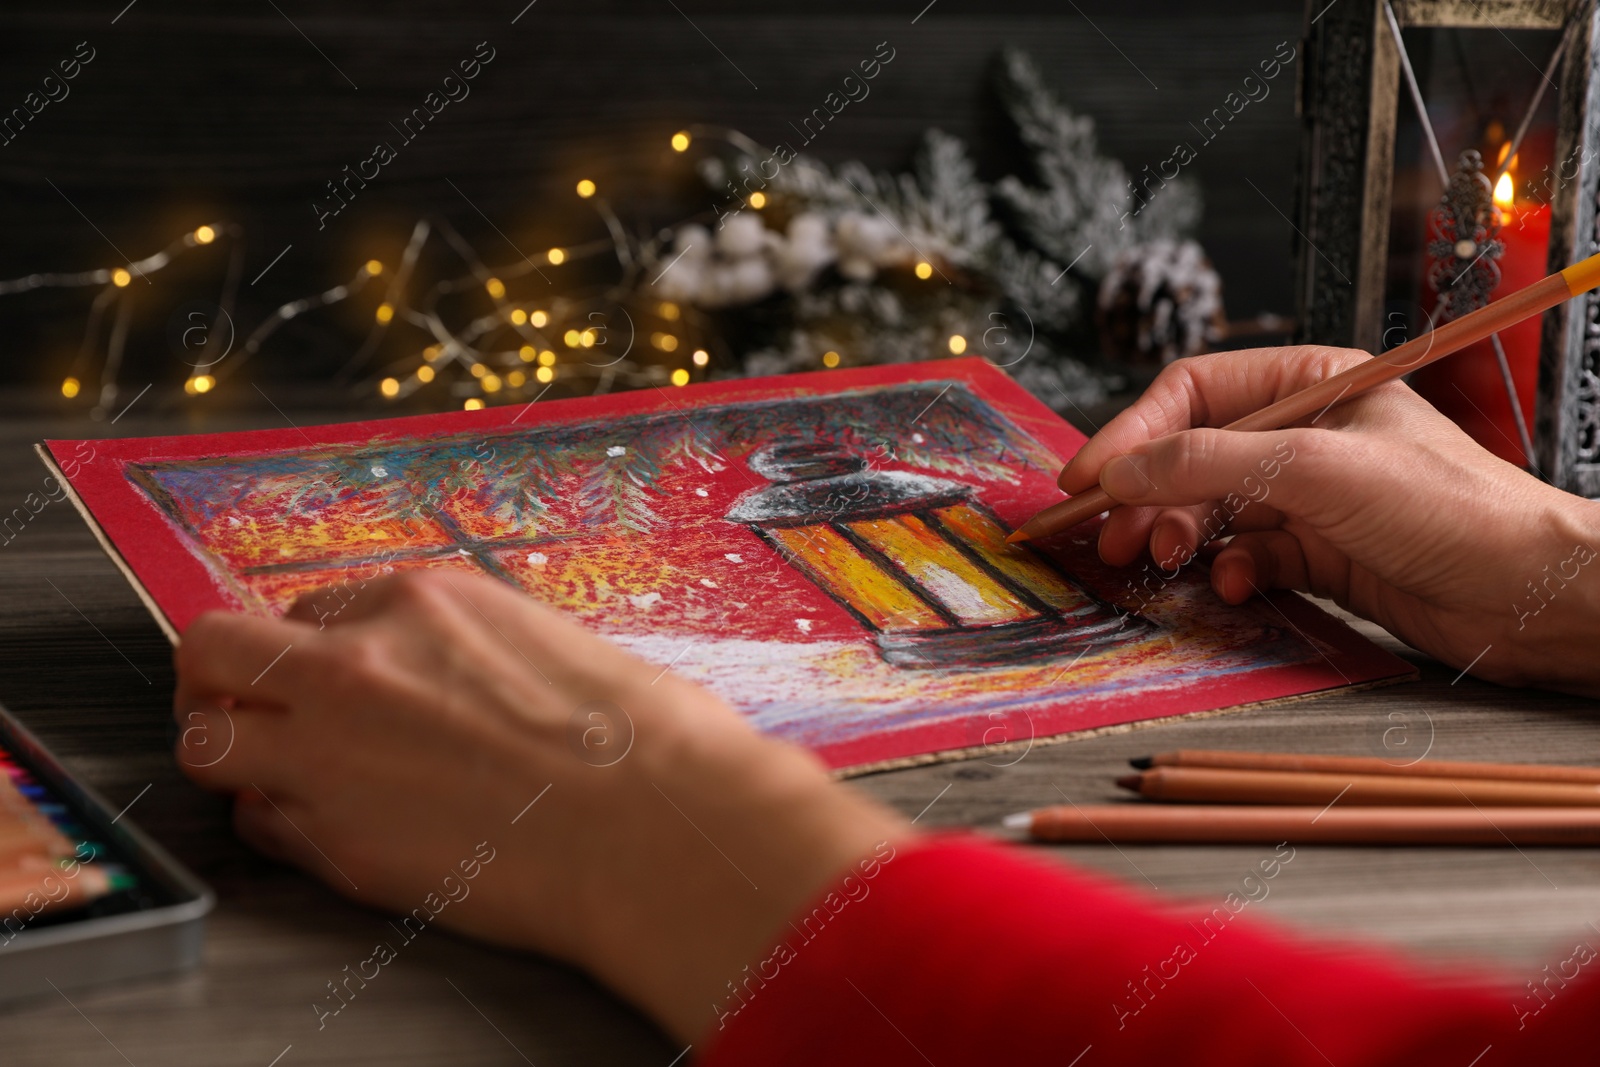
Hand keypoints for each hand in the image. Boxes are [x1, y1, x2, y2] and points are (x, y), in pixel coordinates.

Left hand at [172, 570, 909, 1040]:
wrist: (658, 826)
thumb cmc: (646, 741)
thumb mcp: (555, 646)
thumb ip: (473, 653)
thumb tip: (458, 682)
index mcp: (424, 601)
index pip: (311, 608)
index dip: (320, 650)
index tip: (340, 683)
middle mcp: (357, 661)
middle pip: (214, 646)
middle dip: (224, 678)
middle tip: (258, 713)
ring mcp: (331, 748)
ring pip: (203, 738)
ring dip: (236, 754)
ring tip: (288, 779)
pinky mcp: (333, 836)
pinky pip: (257, 824)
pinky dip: (281, 827)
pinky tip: (341, 833)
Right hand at [1057, 346, 1599, 694]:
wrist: (1533, 595)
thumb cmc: (1456, 510)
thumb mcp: (1319, 470)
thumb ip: (1211, 464)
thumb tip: (1123, 470)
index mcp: (1312, 385)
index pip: (1193, 393)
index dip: (1132, 433)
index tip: (1087, 479)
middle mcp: (1306, 436)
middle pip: (1191, 454)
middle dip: (1147, 494)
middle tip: (1110, 534)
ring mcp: (1311, 497)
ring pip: (1212, 509)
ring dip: (1179, 534)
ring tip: (1161, 559)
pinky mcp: (1320, 554)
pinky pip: (1246, 555)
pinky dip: (1230, 571)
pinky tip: (1237, 584)